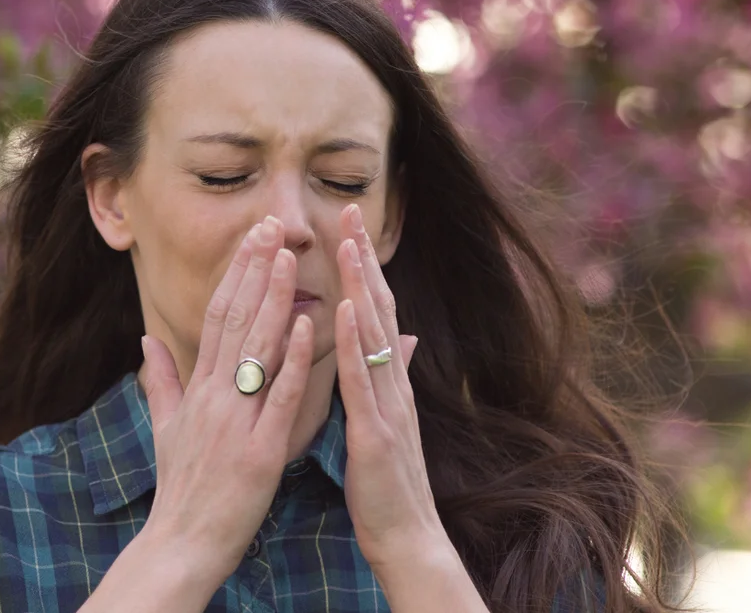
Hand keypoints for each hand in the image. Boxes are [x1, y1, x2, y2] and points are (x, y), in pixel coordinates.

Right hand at [137, 215, 315, 586]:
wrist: (182, 544)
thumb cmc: (180, 487)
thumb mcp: (165, 428)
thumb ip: (160, 380)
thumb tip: (146, 339)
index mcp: (197, 387)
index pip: (217, 315)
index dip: (236, 273)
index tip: (255, 237)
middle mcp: (213, 395)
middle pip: (235, 319)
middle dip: (256, 269)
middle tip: (274, 225)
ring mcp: (235, 420)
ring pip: (257, 348)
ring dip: (275, 299)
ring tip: (289, 256)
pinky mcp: (259, 450)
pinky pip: (280, 398)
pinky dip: (294, 361)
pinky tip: (309, 326)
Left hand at [333, 204, 443, 572]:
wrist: (406, 538)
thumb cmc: (386, 483)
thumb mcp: (389, 421)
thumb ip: (392, 376)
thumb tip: (407, 336)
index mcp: (387, 381)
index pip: (374, 313)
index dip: (362, 269)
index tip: (345, 226)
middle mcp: (392, 384)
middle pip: (379, 310)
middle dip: (363, 260)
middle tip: (347, 212)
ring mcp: (389, 405)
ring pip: (374, 336)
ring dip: (361, 287)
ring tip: (347, 244)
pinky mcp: (378, 432)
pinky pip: (363, 381)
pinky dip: (353, 343)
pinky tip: (343, 311)